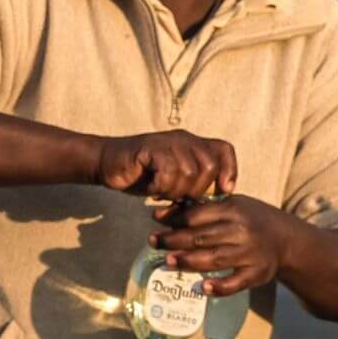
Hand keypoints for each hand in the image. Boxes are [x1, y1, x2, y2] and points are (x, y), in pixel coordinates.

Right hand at [96, 130, 236, 199]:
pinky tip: (151, 187)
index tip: (222, 191)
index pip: (224, 150)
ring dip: (175, 190)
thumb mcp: (175, 182)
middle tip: (178, 196)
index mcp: (193, 144)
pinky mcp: (151, 148)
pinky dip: (161, 186)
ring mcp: (168, 141)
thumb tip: (218, 199)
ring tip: (161, 191)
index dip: (229, 170)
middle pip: (209, 166)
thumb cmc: (143, 176)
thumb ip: (195, 185)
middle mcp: (184, 139)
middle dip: (197, 189)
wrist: (109, 164)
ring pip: (189, 172)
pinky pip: (169, 171)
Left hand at [151, 195, 295, 296]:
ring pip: (214, 259)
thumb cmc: (251, 219)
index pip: (198, 215)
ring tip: (168, 261)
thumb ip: (203, 208)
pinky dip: (219, 287)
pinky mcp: (256, 273)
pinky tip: (202, 288)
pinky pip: (235, 283)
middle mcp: (242, 231)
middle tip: (153, 242)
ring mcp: (250, 254)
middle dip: (174, 240)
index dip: (175, 218)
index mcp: (234, 209)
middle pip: (202, 237)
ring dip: (188, 262)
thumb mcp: (233, 204)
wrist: (286, 239)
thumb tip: (165, 213)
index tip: (155, 221)